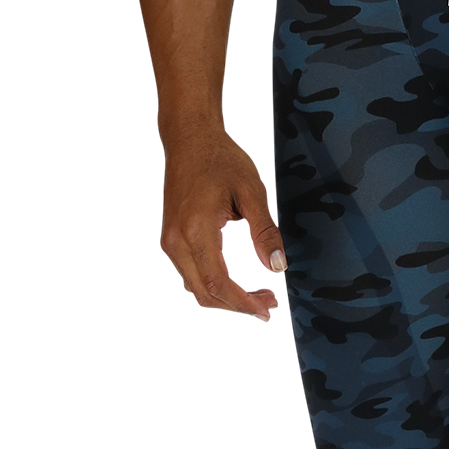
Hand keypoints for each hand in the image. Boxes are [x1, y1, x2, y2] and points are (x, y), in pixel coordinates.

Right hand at [160, 125, 286, 319]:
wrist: (192, 142)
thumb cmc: (219, 161)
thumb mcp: (252, 192)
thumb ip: (265, 231)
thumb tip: (278, 264)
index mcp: (197, 229)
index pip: (219, 283)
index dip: (244, 301)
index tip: (266, 306)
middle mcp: (177, 239)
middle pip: (204, 292)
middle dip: (236, 305)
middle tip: (265, 306)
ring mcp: (170, 240)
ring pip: (192, 288)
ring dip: (222, 300)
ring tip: (252, 300)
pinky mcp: (171, 238)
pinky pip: (186, 275)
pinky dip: (208, 287)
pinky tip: (230, 287)